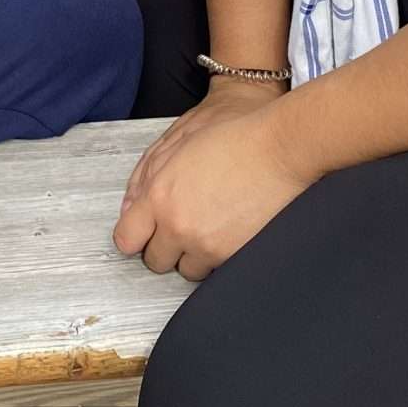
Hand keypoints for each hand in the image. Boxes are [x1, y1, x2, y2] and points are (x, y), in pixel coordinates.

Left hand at [113, 93, 308, 280]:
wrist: (280, 148)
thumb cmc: (234, 136)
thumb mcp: (178, 143)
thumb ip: (144, 176)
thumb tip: (129, 207)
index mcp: (160, 197)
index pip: (126, 239)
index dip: (134, 235)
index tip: (142, 231)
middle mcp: (180, 226)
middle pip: (155, 261)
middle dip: (164, 245)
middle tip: (181, 223)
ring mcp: (208, 246)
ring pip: (186, 270)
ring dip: (192, 253)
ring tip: (209, 224)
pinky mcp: (234, 256)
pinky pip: (215, 270)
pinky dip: (217, 256)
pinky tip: (227, 230)